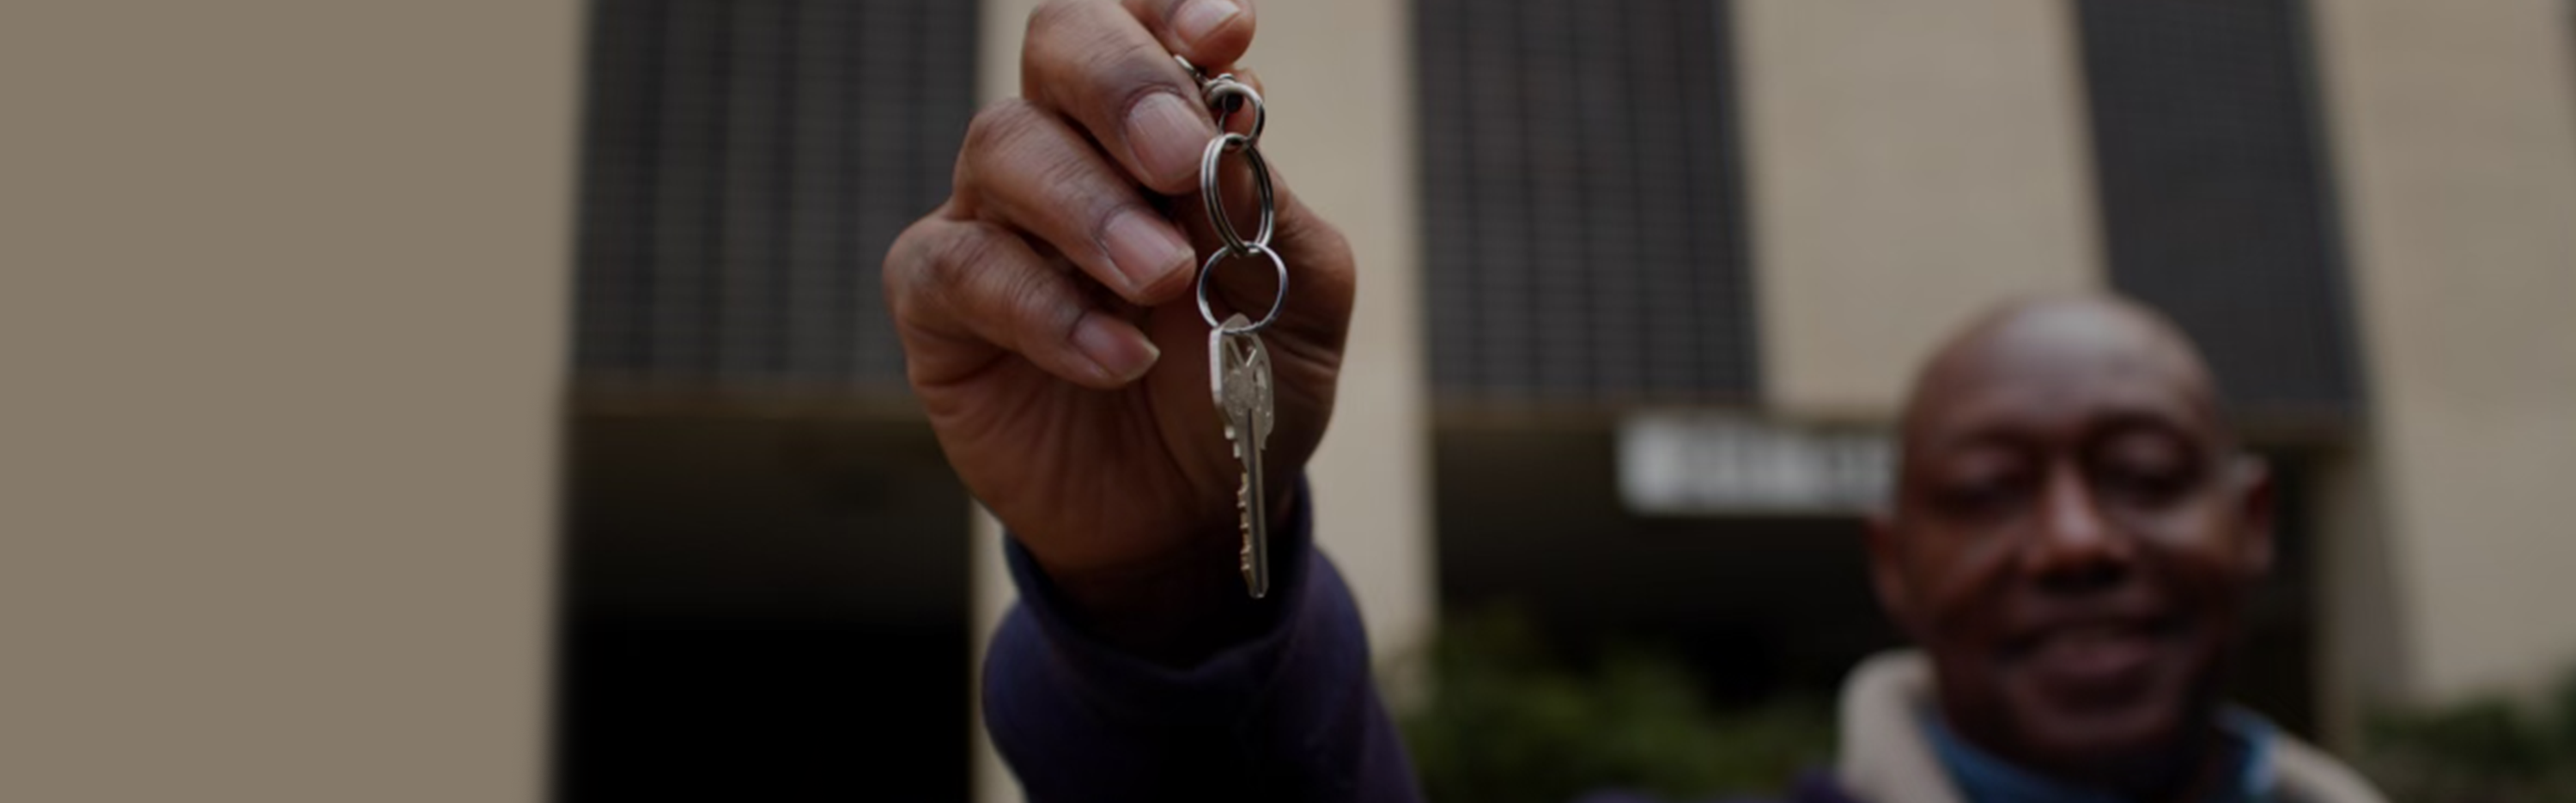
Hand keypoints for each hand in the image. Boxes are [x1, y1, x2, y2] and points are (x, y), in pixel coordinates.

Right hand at [883, 0, 1352, 651]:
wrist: (1188, 510)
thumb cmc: (1242, 380)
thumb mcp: (1299, 300)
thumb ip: (1270, 215)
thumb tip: (1227, 136)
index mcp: (1163, 120)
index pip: (1145, 18)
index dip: (1171, 8)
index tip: (1226, 33)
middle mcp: (1071, 145)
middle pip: (1059, 44)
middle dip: (1121, 86)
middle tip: (1175, 158)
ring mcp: (995, 216)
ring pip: (1003, 147)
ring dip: (1090, 211)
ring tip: (1160, 281)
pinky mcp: (940, 303)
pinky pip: (963, 269)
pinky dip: (1046, 311)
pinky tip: (1117, 359)